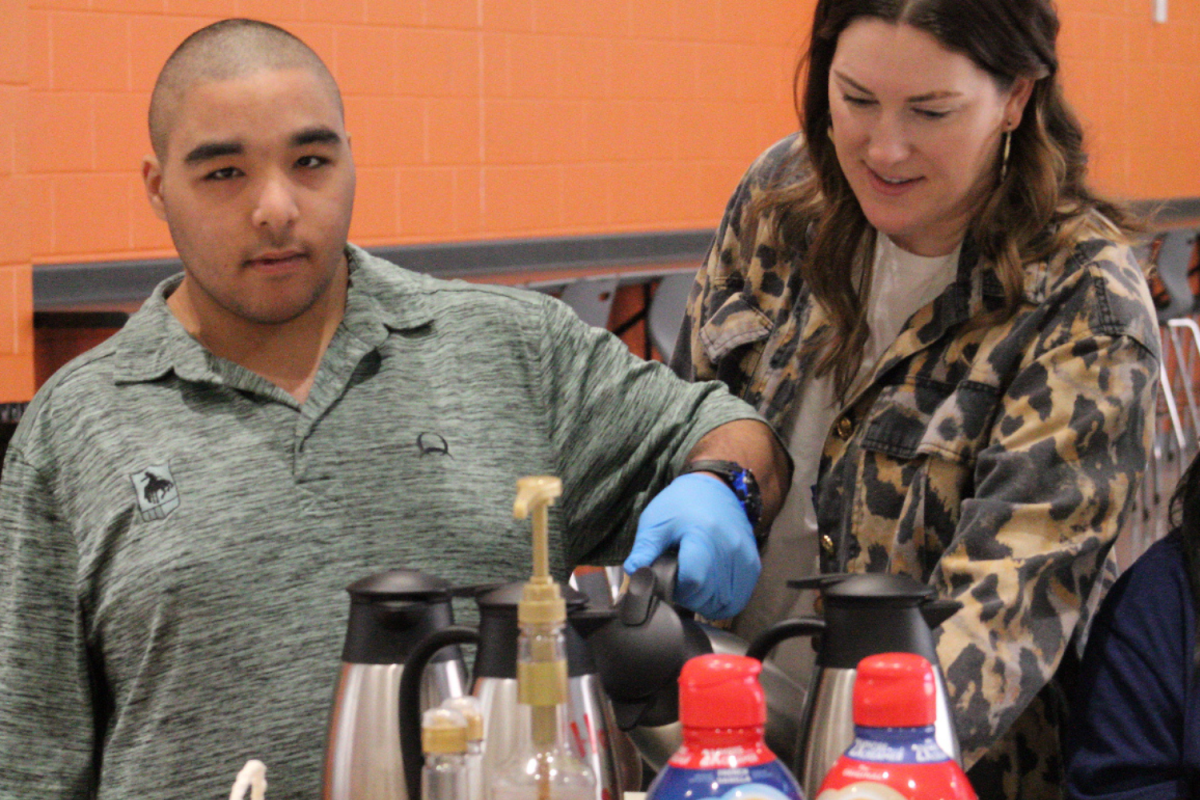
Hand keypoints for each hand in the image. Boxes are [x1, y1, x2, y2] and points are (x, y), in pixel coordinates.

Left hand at [623, 473, 760, 618]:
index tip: (668, 580)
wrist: (715, 487)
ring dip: (707, 603)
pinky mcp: (753, 564)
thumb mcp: (655, 522)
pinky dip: (724, 602)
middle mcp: (729, 548)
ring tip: (694, 587)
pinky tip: (710, 591)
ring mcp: (744, 558)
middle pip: (709, 596)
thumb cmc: (681, 504)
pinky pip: (740, 598)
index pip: (693, 582)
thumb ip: (644, 551)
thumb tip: (635, 575)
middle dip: (689, 598)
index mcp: (702, 536)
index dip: (676, 589)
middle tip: (678, 583)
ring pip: (726, 603)